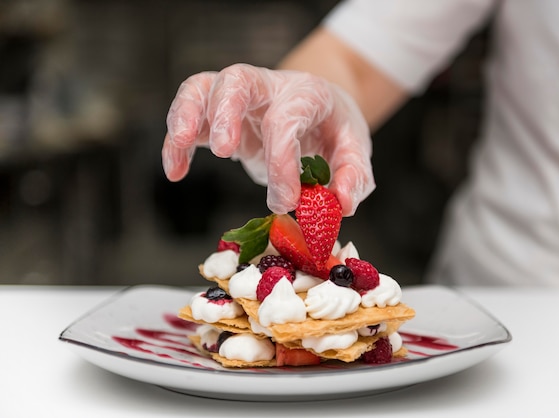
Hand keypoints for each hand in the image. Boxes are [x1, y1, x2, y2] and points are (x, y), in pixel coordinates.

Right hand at [162, 63, 374, 215]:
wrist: (319, 111)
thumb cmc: (333, 130)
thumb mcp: (355, 151)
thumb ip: (354, 177)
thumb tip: (342, 205)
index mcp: (307, 94)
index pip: (287, 117)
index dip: (283, 159)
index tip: (287, 200)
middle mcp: (270, 86)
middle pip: (238, 79)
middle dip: (226, 112)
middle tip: (226, 151)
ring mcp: (241, 96)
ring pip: (204, 86)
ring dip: (187, 114)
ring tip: (182, 145)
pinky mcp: (220, 113)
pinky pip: (190, 112)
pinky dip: (176, 140)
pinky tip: (175, 171)